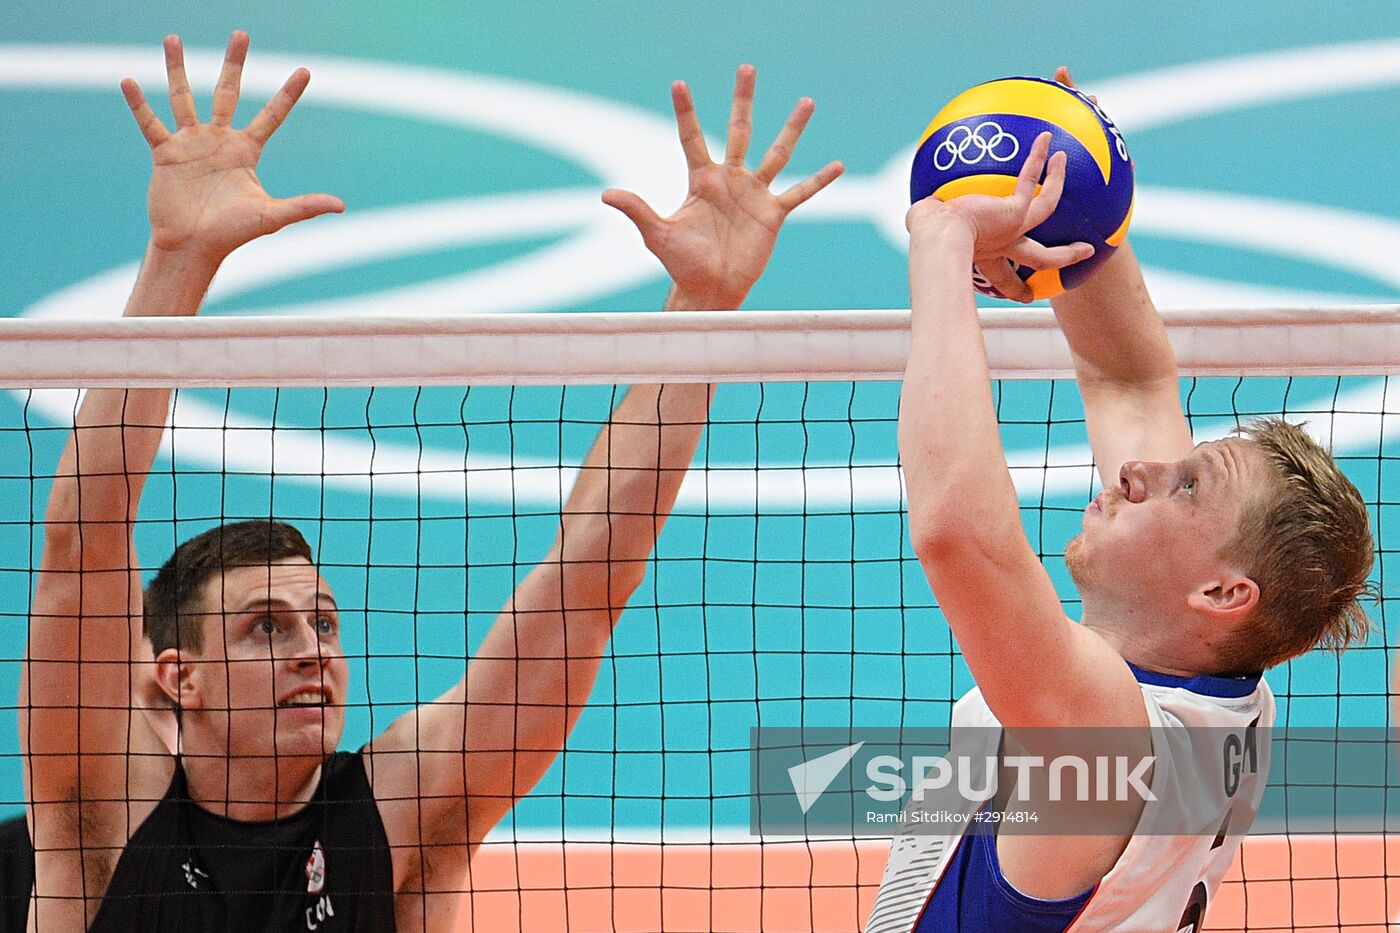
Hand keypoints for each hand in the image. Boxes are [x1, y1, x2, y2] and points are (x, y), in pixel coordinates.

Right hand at [121, 31, 343, 264]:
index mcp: (246, 150)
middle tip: (242, 34)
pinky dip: (139, 104)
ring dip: (178, 68)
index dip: (288, 93)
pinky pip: (151, 123)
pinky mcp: (165, 153)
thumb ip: (305, 206)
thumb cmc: (232, 233)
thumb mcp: (272, 216)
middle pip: (228, 92)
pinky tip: (128, 81)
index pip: (272, 115)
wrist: (193, 246)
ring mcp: (191, 143)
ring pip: (184, 97)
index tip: (305, 71)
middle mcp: (219, 140)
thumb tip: (341, 205)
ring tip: (172, 38)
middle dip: (235, 64)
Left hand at [602, 65, 842, 308]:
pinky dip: (819, 181)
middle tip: (746, 68)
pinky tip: (837, 165)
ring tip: (807, 101)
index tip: (679, 83)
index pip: (691, 138)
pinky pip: (800, 193)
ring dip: (792, 128)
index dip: (685, 111)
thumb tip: (607, 194)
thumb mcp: (657, 235)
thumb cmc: (682, 264)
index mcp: (701, 180)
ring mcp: (754, 194)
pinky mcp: (773, 215)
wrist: (710, 290)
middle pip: (739, 130)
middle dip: (742, 100)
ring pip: (778, 153)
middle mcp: (730, 180)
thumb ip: (638, 210)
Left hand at [907, 131, 1091, 301]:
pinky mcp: (1014, 212)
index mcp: (985, 257)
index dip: (1014, 287)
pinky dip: (1037, 159)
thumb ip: (926, 220)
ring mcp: (1012, 228)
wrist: (939, 240)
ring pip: (1047, 208)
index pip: (1002, 276)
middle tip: (1084, 253)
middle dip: (1063, 258)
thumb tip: (918, 213)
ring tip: (1063, 160)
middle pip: (1041, 257)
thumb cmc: (928, 240)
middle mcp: (1003, 245)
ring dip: (1056, 183)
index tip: (1023, 295)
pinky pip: (1031, 180)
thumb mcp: (927, 231)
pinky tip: (1044, 138)